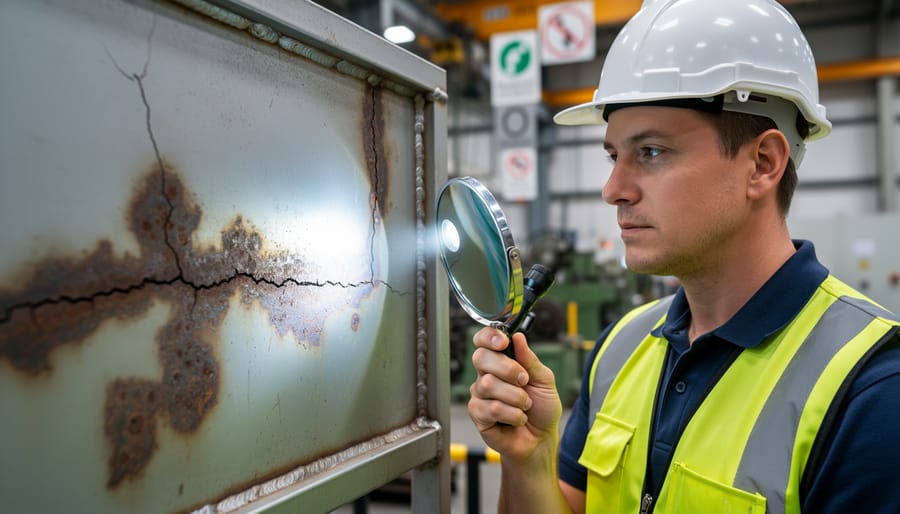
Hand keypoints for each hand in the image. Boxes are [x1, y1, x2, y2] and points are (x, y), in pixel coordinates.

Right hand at [467, 327, 562, 461]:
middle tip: (524, 381)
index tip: (504, 342)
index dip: (489, 337)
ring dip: (516, 397)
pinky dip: (512, 414)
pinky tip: (518, 419)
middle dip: (508, 369)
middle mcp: (487, 376)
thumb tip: (518, 337)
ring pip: (488, 384)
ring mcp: (480, 395)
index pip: (483, 341)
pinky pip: (491, 408)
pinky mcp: (478, 415)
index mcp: (501, 362)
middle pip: (481, 358)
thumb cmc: (542, 410)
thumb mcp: (544, 380)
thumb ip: (530, 359)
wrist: (541, 440)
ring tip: (525, 406)